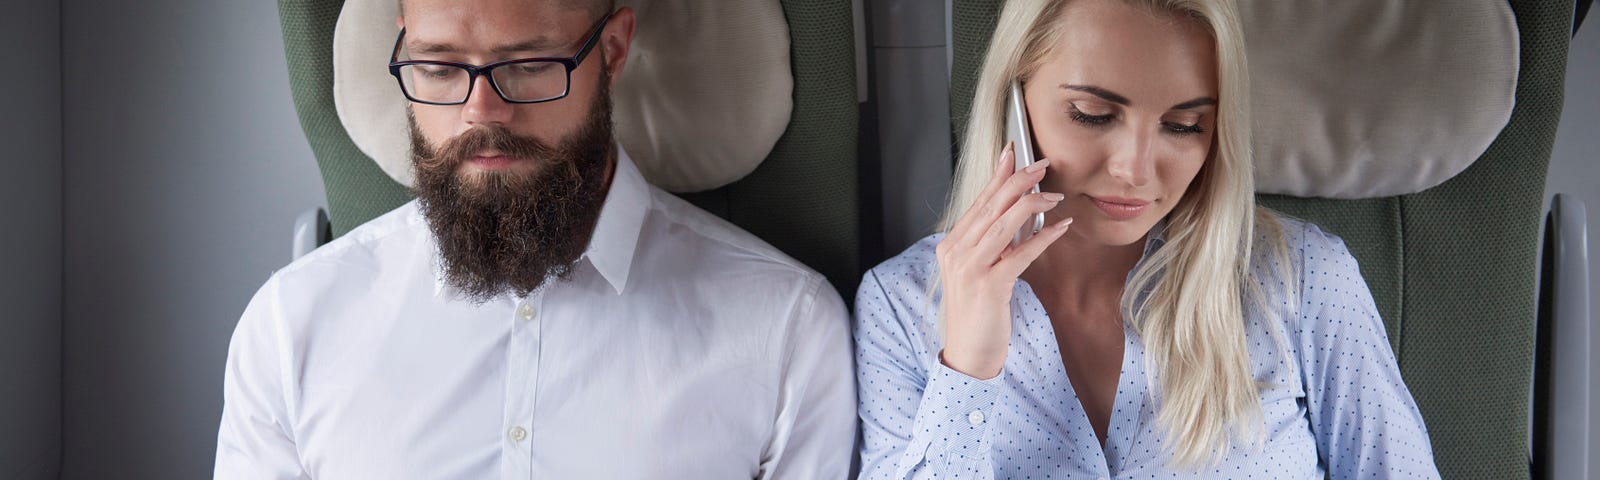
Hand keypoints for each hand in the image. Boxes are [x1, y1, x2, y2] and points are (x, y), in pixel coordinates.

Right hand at [935, 143, 1072, 378]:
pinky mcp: (989, 286)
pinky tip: (1060, 226)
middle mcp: (956, 252)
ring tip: (1054, 192)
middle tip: (1042, 163)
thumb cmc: (978, 317)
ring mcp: (970, 268)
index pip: (978, 202)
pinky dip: (1043, 237)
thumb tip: (1018, 216)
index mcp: (951, 246)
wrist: (968, 356)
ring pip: (1004, 222)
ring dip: (1032, 203)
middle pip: (990, 205)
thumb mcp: (980, 273)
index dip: (998, 175)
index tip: (1014, 153)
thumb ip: (992, 245)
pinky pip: (1021, 252)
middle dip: (1018, 180)